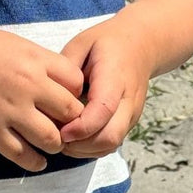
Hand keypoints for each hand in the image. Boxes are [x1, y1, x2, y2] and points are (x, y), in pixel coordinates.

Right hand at [0, 23, 86, 170]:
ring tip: (51, 143)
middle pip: (71, 112)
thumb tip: (59, 80)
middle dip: (72, 120)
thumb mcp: (12, 43)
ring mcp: (10, 111)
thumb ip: (38, 61)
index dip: (77, 92)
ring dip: (56, 144)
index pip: (77, 82)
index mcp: (35, 60)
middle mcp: (28, 86)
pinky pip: (23, 155)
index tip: (69, 98)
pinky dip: (35, 161)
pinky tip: (37, 160)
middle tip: (67, 125)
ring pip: (52, 139)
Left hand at [56, 16, 155, 158]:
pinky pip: (110, 144)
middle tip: (56, 136)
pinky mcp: (128, 123)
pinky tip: (73, 138)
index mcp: (115, 77)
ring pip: (110, 145)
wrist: (141, 45)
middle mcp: (128, 101)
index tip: (59, 131)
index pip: (103, 110)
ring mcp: (131, 115)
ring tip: (61, 138)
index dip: (80, 126)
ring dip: (83, 149)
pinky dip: (91, 148)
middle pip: (110, 136)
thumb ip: (66, 69)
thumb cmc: (107, 43)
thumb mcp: (82, 43)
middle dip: (80, 145)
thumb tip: (50, 96)